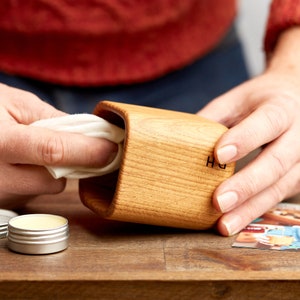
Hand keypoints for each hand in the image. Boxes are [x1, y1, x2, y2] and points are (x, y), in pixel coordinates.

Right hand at [0, 83, 116, 205]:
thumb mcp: (14, 103)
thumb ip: (51, 118)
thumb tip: (86, 134)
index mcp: (0, 142)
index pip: (54, 151)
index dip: (88, 151)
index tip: (112, 150)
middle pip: (54, 181)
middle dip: (69, 165)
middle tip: (71, 146)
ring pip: (43, 190)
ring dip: (50, 173)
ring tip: (31, 151)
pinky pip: (28, 194)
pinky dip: (34, 180)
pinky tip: (20, 163)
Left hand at [197, 27, 299, 235]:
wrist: (295, 97)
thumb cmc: (262, 99)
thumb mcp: (239, 99)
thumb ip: (214, 116)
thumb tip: (181, 138)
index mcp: (281, 108)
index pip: (266, 123)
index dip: (244, 139)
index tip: (218, 155)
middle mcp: (299, 135)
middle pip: (276, 163)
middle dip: (246, 185)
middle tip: (218, 202)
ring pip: (280, 187)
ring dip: (250, 208)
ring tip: (224, 225)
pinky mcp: (298, 177)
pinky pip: (278, 197)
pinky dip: (255, 210)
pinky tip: (236, 221)